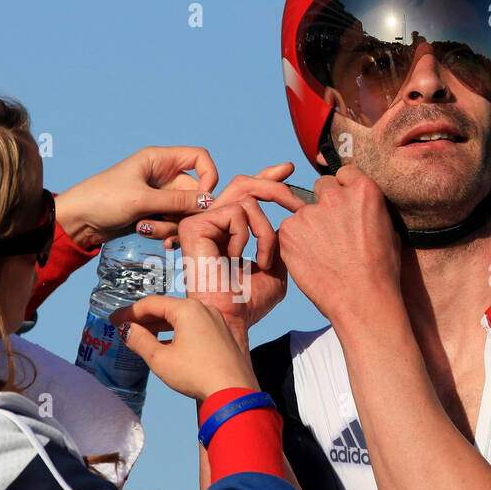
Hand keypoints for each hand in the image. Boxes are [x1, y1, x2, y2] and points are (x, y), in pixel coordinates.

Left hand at [54, 145, 218, 248]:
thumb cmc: (103, 200)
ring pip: (184, 212)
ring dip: (171, 226)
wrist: (77, 221)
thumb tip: (208, 202)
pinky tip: (151, 237)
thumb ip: (177, 202)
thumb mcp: (142, 200)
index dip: (209, 177)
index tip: (203, 200)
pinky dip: (166, 232)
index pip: (200, 158)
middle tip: (171, 225)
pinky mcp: (153, 213)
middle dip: (185, 212)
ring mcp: (158, 196)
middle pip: (194, 192)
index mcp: (159, 159)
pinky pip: (172, 223)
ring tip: (147, 230)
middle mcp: (162, 175)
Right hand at [108, 295, 257, 401]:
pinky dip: (176, 332)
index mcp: (188, 309)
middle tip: (123, 327)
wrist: (233, 392)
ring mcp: (216, 321)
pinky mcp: (222, 335)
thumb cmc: (197, 374)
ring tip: (140, 335)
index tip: (113, 320)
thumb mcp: (160, 358)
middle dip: (143, 318)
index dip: (129, 312)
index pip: (151, 303)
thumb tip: (127, 331)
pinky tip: (165, 344)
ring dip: (159, 325)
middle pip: (166, 308)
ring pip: (181, 318)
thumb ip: (139, 340)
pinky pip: (194, 327)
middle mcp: (204, 309)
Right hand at [172, 162, 306, 344]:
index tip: (289, 170)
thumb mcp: (276, 266)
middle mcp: (210, 223)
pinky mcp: (194, 226)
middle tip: (296, 204)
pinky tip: (240, 260)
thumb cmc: (249, 302)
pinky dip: (249, 236)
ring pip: (247, 200)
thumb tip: (290, 212)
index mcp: (226, 230)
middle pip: (244, 184)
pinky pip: (237, 212)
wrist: (231, 320)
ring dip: (266, 232)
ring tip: (264, 260)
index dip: (267, 177)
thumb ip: (280, 239)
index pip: (245, 193)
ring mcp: (199, 222)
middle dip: (274, 187)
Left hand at [277, 164, 401, 324]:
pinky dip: (295, 242)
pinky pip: (289, 230)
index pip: (343, 174)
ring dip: (309, 226)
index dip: (343, 190)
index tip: (343, 205)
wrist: (362, 300)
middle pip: (321, 187)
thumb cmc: (380, 271)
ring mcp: (309, 213)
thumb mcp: (387, 229)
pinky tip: (311, 260)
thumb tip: (360, 204)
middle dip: (323, 204)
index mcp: (364, 190)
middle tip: (330, 231)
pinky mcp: (289, 231)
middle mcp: (334, 196)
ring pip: (303, 211)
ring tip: (323, 254)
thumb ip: (368, 209)